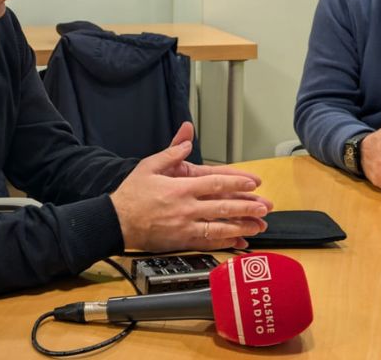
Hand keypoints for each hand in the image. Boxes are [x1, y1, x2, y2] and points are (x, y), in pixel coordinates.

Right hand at [110, 122, 272, 251]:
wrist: (116, 222)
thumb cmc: (132, 194)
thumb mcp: (149, 166)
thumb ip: (172, 152)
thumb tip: (187, 137)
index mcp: (180, 187)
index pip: (215, 183)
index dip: (236, 182)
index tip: (253, 182)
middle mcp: (186, 208)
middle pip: (222, 206)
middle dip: (246, 206)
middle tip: (265, 205)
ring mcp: (185, 226)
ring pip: (219, 227)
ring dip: (241, 226)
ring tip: (259, 225)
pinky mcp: (181, 241)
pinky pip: (208, 242)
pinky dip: (226, 243)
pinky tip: (239, 242)